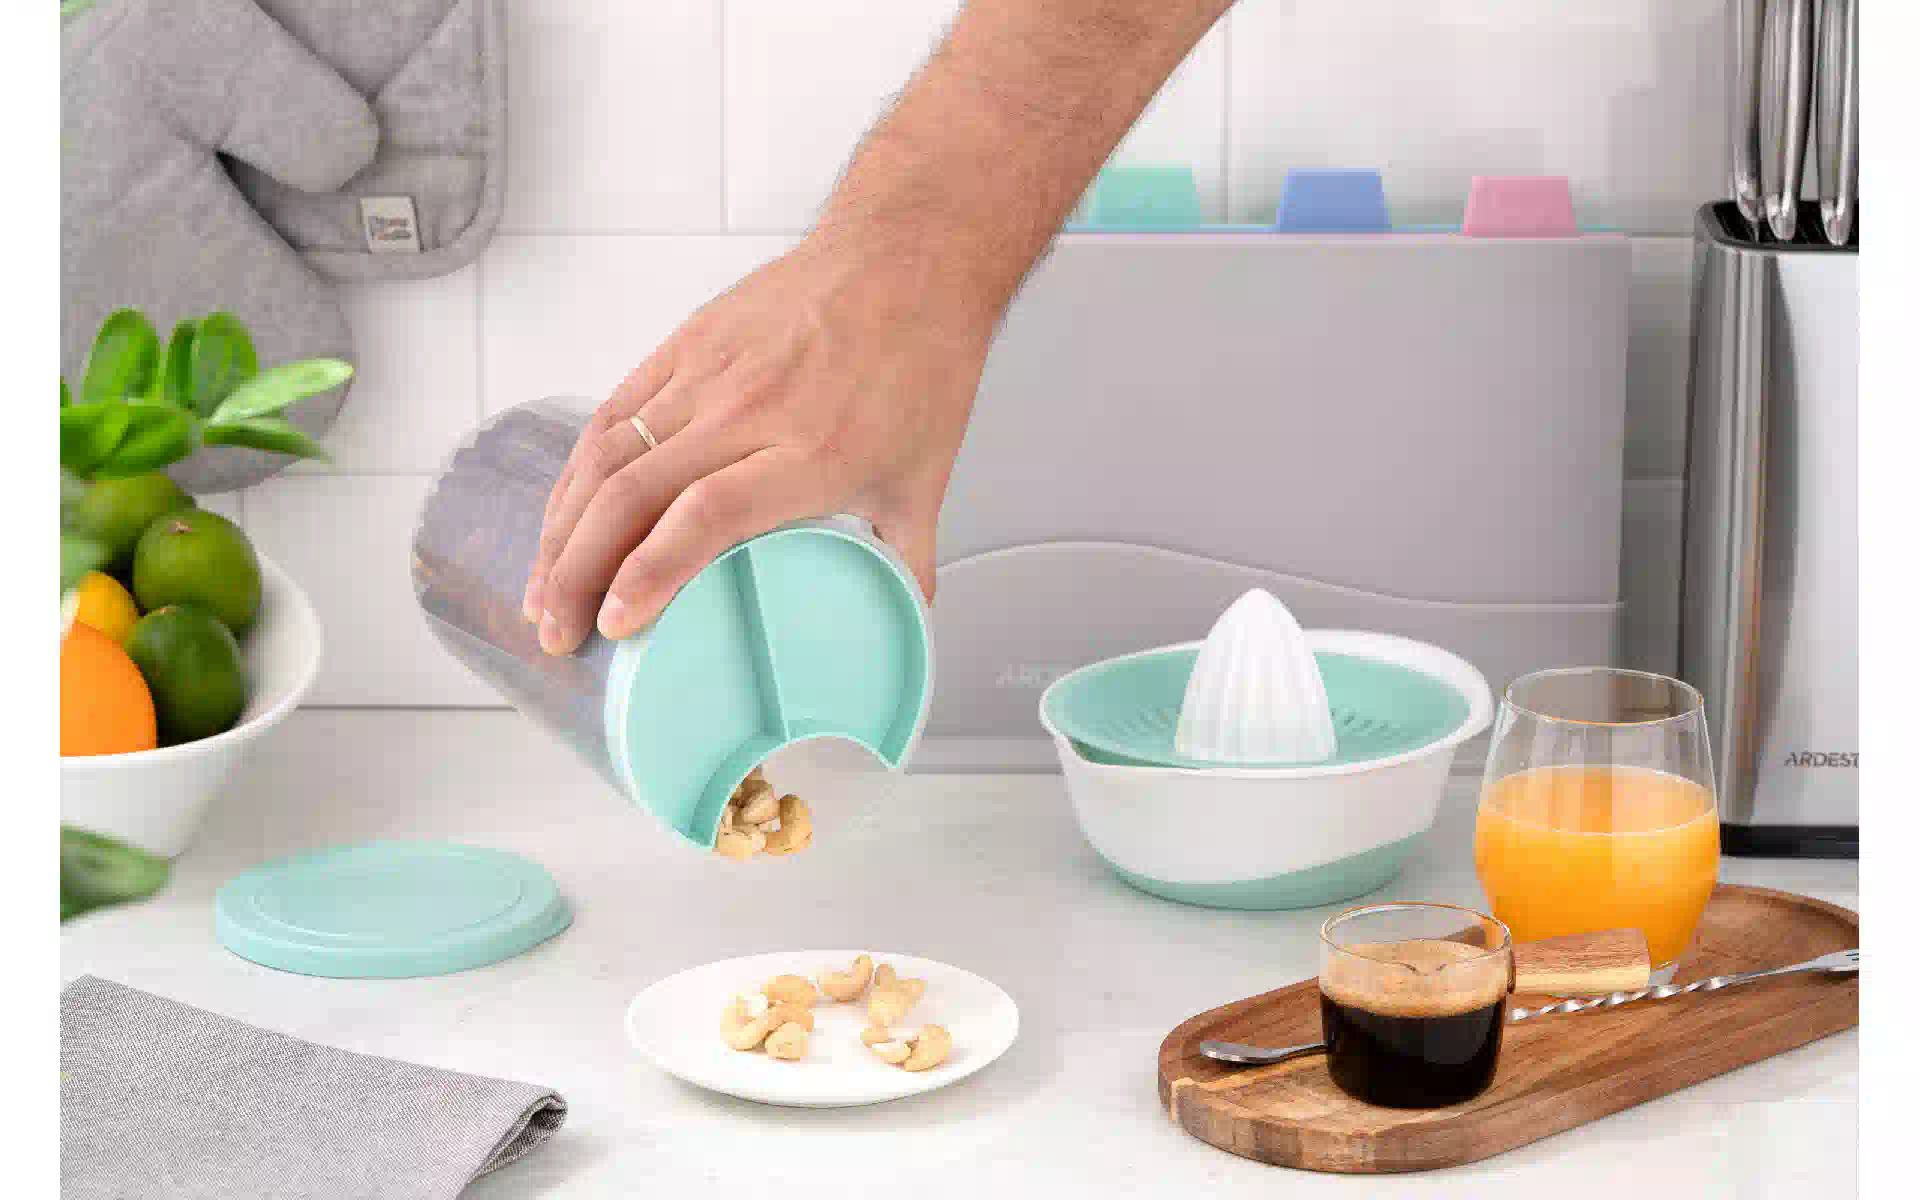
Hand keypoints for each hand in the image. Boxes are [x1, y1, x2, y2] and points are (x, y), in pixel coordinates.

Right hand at [522, 233, 990, 654]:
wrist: (906, 258)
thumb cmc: (920, 368)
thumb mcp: (923, 480)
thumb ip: (903, 562)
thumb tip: (902, 629)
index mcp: (815, 452)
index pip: (708, 514)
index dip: (652, 571)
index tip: (616, 623)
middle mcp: (751, 411)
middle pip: (635, 493)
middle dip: (579, 573)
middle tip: (558, 635)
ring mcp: (708, 372)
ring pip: (608, 456)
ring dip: (562, 531)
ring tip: (544, 593)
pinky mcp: (685, 345)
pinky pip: (612, 415)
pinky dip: (575, 474)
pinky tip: (560, 519)